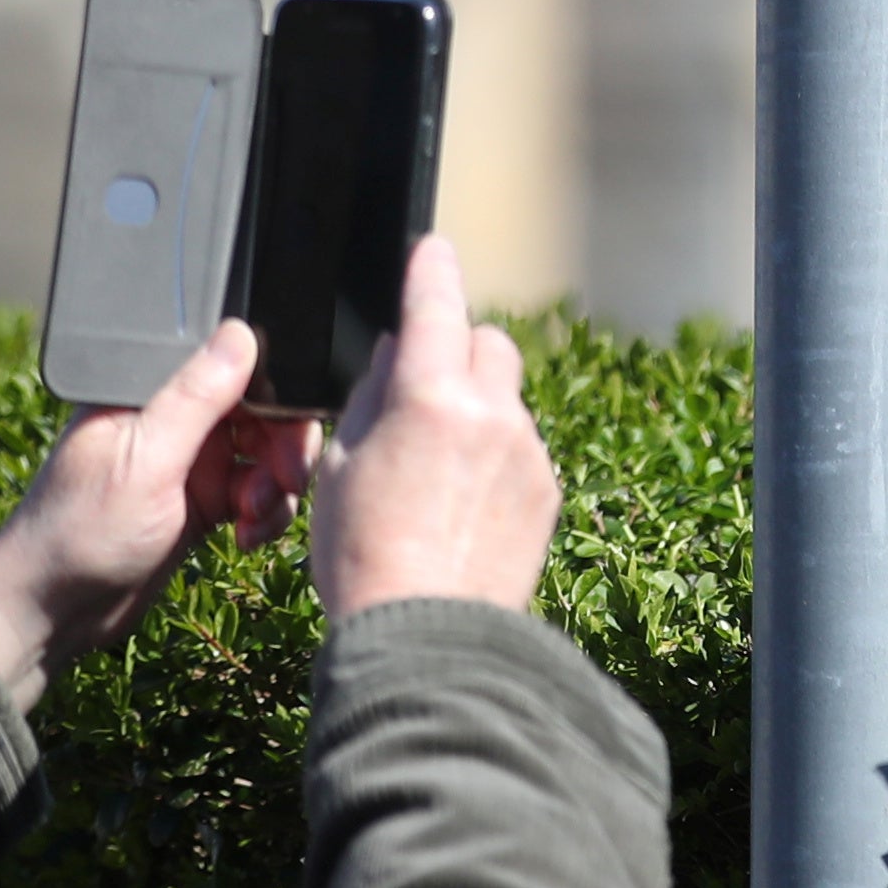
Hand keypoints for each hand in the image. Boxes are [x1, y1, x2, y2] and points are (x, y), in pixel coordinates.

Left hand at [0, 323, 312, 710]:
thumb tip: (240, 331)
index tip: (290, 427)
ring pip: (266, 454)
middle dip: (284, 446)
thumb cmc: (79, 531)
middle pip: (261, 410)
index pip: (233, 366)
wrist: (53, 613)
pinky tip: (246, 537)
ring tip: (253, 519)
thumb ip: (195, 398)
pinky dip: (264, 515)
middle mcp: (173, 421)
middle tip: (285, 482)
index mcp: (150, 392)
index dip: (275, 391)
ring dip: (276, 487)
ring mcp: (190, 463)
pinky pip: (256, 495)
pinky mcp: (201, 504)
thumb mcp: (144, 461)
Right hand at [313, 233, 562, 618]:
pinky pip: (521, 448)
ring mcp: (527, 452)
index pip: (436, 305)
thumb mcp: (340, 469)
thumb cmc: (364, 558)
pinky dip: (496, 455)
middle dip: (457, 349)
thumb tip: (397, 355)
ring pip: (506, 399)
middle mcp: (491, 413)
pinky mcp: (547, 490)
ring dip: (478, 409)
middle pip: (487, 342)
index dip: (431, 270)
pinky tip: (463, 504)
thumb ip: (372, 398)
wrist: (428, 637)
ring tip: (435, 470)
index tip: (432, 249)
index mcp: (430, 398)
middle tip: (422, 386)